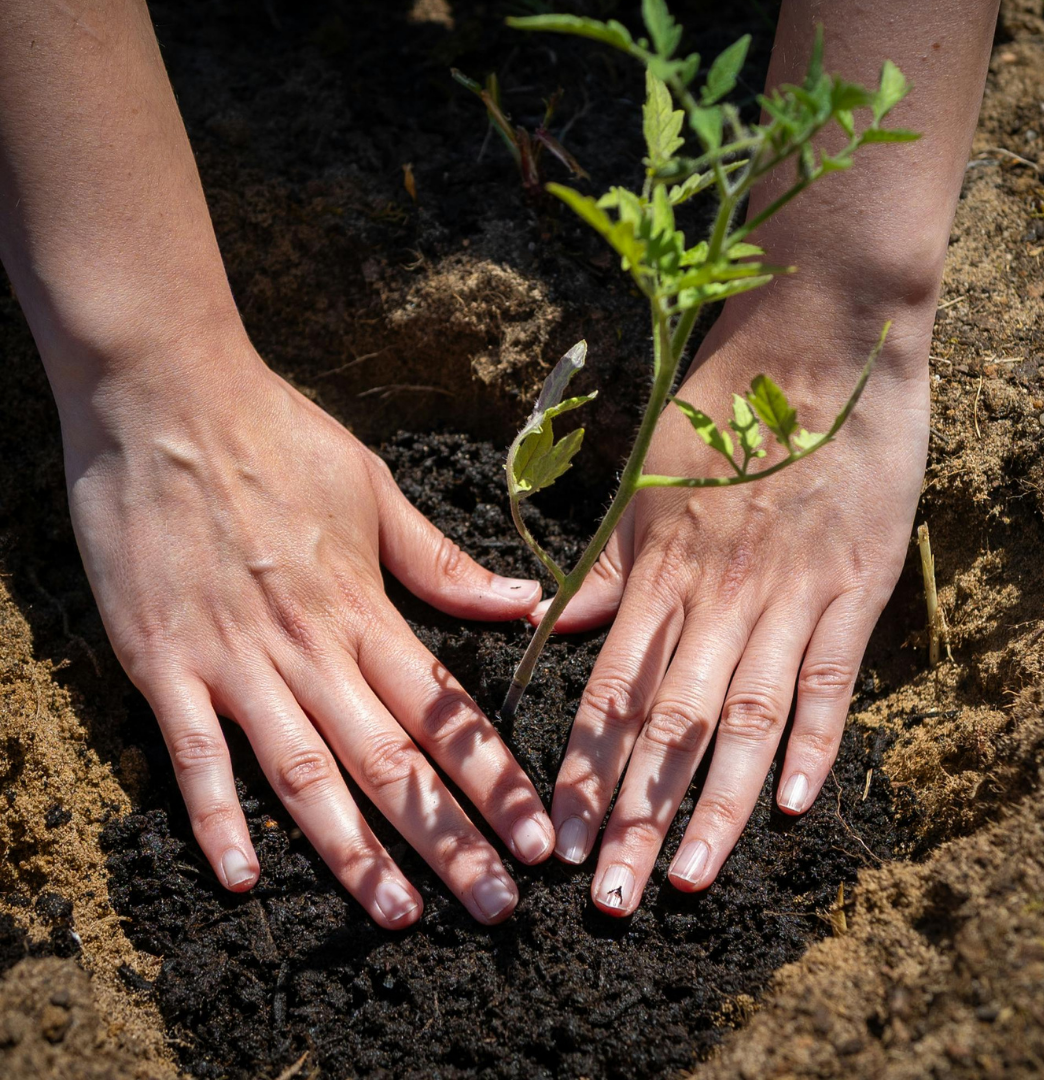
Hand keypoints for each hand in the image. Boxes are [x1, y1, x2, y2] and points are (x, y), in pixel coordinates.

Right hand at [61, 338, 553, 927]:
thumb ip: (442, 562)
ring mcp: (233, 660)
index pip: (445, 710)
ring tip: (400, 915)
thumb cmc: (276, 436)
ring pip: (304, 774)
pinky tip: (244, 878)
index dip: (495, 779)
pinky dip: (216, 817)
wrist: (166, 397)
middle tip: (496, 909)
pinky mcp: (162, 662)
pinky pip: (193, 754)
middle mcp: (308, 646)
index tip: (536, 837)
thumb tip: (522, 602)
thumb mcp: (374, 489)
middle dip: (448, 840)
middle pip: (390, 760)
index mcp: (365, 606)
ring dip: (353, 852)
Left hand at [537, 296, 929, 914]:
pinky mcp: (856, 586)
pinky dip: (815, 740)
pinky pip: (831, 676)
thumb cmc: (719, 412)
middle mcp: (717, 595)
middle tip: (612, 896)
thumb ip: (603, 564)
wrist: (818, 345)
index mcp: (660, 571)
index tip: (561, 837)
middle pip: (669, 723)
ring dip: (716, 802)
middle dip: (638, 814)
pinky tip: (791, 804)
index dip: (584, 768)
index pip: (611, 691)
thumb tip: (545, 625)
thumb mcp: (645, 482)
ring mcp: (790, 594)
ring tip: (690, 877)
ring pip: (747, 717)